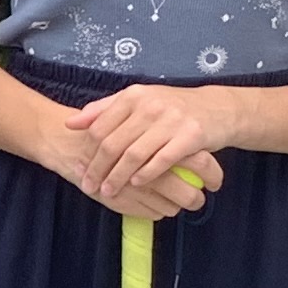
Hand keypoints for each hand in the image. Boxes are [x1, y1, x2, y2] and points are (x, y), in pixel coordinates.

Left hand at [64, 85, 228, 212]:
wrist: (216, 108)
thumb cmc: (170, 108)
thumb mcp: (137, 101)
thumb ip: (103, 110)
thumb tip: (71, 123)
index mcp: (133, 96)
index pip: (100, 127)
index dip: (87, 152)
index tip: (80, 169)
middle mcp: (150, 105)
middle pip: (113, 143)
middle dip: (98, 169)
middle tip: (89, 187)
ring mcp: (171, 119)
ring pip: (134, 154)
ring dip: (118, 176)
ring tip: (108, 191)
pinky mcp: (191, 135)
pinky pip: (162, 159)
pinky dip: (147, 174)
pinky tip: (136, 184)